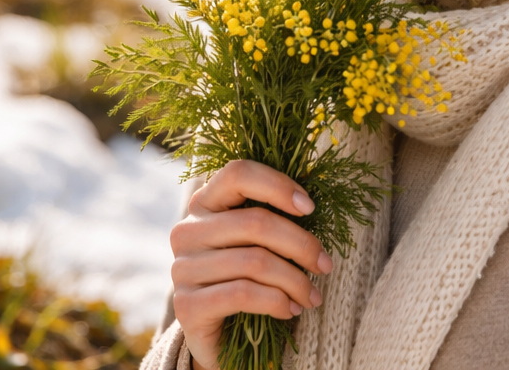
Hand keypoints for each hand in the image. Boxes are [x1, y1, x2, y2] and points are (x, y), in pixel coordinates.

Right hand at [170, 160, 334, 369]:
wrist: (218, 335)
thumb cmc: (246, 278)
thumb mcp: (257, 243)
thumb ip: (272, 218)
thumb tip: (310, 205)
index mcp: (204, 204)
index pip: (237, 173)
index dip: (278, 185)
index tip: (310, 208)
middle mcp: (187, 231)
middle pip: (256, 222)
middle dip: (301, 245)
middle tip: (325, 265)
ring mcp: (183, 268)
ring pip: (254, 261)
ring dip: (295, 280)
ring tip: (313, 296)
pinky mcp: (186, 305)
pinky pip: (243, 294)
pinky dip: (277, 301)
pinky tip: (291, 309)